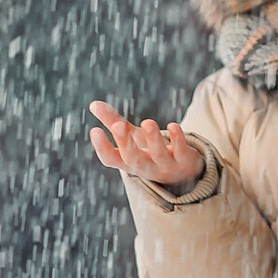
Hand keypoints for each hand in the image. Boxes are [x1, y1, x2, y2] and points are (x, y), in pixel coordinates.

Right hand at [88, 101, 204, 191]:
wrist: (184, 173)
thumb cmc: (150, 152)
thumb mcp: (132, 138)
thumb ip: (113, 122)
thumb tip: (93, 104)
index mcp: (129, 162)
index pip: (111, 159)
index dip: (102, 147)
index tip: (94, 130)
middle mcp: (145, 166)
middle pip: (133, 158)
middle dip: (125, 142)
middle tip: (118, 126)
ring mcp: (166, 165)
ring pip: (158, 154)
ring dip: (153, 138)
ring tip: (147, 122)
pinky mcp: (185, 160)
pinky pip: (181, 150)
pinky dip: (178, 139)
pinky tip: (173, 126)